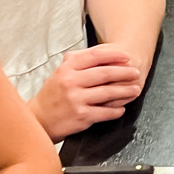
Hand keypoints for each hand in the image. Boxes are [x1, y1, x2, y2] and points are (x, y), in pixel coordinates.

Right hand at [30, 45, 147, 138]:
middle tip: (136, 73)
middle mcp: (71, 82)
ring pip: (108, 93)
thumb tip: (101, 54)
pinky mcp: (81, 116)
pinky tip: (121, 108)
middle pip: (105, 73)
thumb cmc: (52, 96)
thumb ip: (77, 63)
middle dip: (124, 73)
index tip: (126, 57)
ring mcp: (76, 99)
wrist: (38, 119)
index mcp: (67, 68)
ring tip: (135, 90)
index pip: (95, 56)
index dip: (114, 55)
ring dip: (125, 91)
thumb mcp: (60, 73)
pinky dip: (116, 110)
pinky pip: (105, 112)